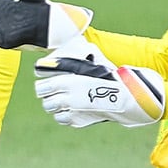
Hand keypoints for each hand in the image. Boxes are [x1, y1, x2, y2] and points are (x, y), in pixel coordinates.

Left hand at [34, 36, 164, 128]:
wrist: (125, 96)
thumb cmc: (109, 76)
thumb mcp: (92, 62)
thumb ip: (77, 56)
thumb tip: (71, 46)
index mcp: (67, 82)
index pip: (42, 87)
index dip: (43, 86)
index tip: (45, 84)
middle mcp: (67, 98)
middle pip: (46, 102)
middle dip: (48, 97)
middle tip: (53, 93)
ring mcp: (72, 112)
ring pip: (52, 111)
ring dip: (55, 106)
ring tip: (62, 101)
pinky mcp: (78, 121)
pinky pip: (62, 119)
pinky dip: (63, 115)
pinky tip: (70, 109)